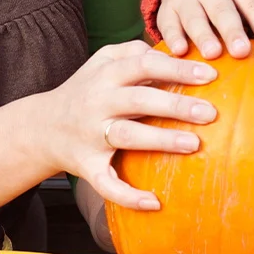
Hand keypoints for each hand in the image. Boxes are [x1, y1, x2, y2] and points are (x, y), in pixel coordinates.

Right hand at [49, 40, 218, 210]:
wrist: (42, 126)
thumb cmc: (84, 90)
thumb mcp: (100, 61)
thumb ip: (132, 50)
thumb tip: (172, 50)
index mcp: (105, 76)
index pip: (143, 65)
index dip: (176, 68)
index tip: (210, 74)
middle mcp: (98, 103)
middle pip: (139, 99)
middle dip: (175, 104)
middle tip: (211, 112)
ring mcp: (92, 136)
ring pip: (127, 136)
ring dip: (160, 140)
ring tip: (194, 144)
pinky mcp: (87, 165)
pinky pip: (106, 183)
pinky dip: (128, 196)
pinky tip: (155, 202)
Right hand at [156, 0, 253, 57]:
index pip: (252, 1)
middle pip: (221, 8)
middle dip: (231, 30)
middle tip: (242, 51)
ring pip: (193, 16)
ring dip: (202, 36)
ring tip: (212, 54)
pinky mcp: (165, 11)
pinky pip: (167, 25)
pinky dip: (172, 38)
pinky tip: (179, 51)